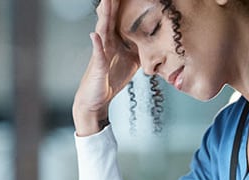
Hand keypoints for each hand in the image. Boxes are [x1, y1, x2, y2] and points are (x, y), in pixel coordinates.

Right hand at [73, 0, 138, 135]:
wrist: (96, 100)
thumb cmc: (111, 79)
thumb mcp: (130, 62)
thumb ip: (139, 49)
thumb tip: (154, 41)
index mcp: (113, 41)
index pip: (117, 19)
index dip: (121, 6)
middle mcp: (105, 44)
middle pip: (108, 19)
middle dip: (111, 4)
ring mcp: (100, 54)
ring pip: (102, 31)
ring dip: (104, 17)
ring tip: (105, 1)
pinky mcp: (97, 66)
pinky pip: (97, 55)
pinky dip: (96, 45)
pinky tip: (94, 35)